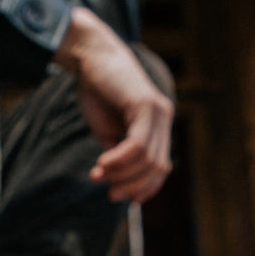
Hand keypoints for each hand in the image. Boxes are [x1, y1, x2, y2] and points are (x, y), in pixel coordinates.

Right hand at [54, 7, 173, 203]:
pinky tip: (102, 163)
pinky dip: (119, 160)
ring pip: (147, 160)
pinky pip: (137, 145)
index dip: (145, 189)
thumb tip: (119, 184)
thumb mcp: (110, 132)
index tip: (122, 198)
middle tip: (109, 193)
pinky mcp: (146, 105)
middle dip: (132, 186)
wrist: (90, 57)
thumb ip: (119, 156)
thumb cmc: (98, 93)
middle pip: (157, 168)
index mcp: (159, 127)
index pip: (161, 169)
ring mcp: (158, 111)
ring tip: (98, 175)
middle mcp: (164, 118)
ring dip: (121, 174)